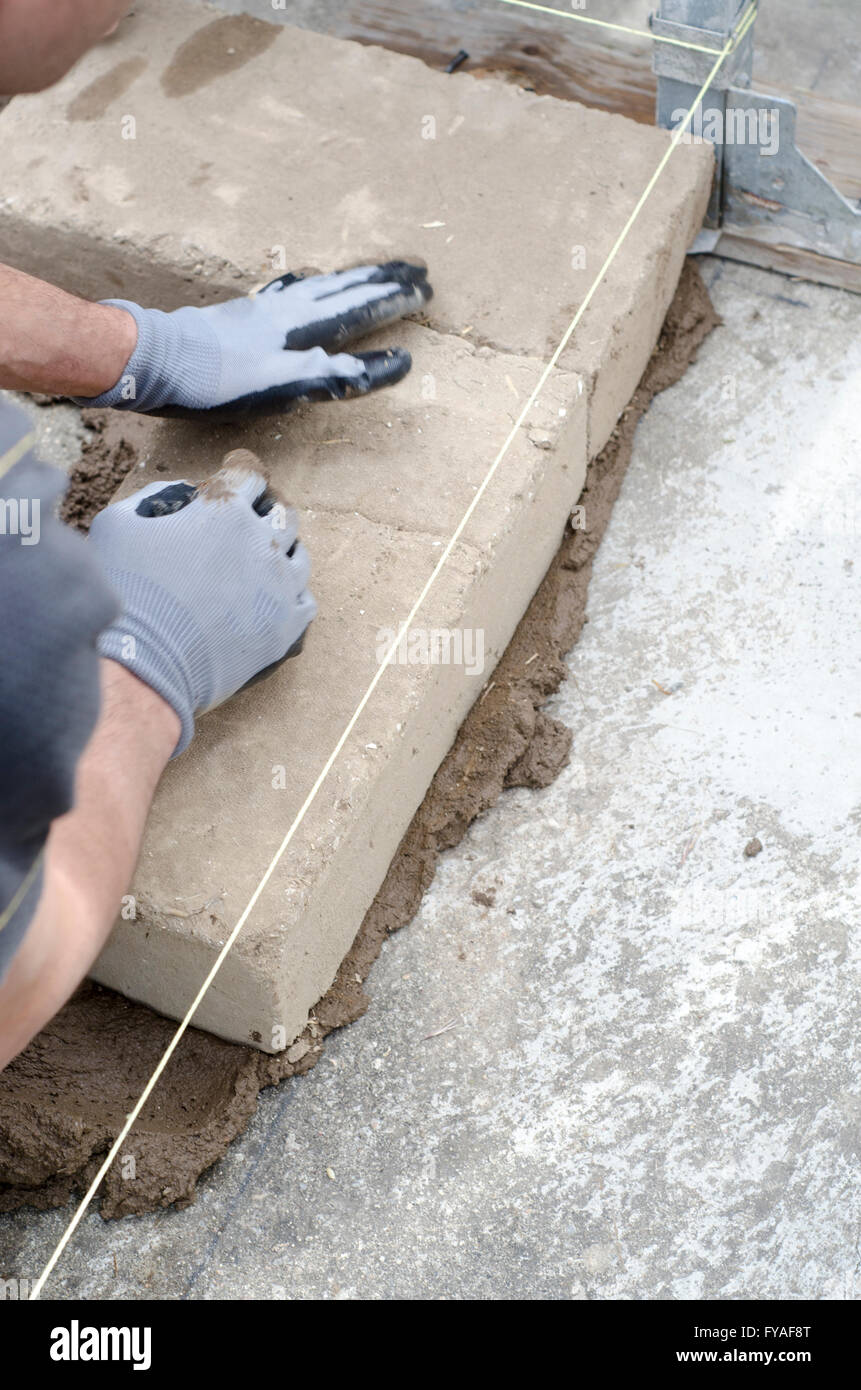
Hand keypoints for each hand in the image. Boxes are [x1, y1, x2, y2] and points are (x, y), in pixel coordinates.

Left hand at [76, 260, 432, 420]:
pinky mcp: (243, 313)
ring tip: (377, 270)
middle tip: (418, 269)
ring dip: (354, 277)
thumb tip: (393, 362)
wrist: (155, 359)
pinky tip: (307, 280)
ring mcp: (265, 307)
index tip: (426, 293)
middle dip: (384, 280)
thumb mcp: (282, 385)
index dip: (394, 304)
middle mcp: (288, 309)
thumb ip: (334, 374)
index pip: (360, 310)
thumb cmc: (216, 382)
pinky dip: (310, 283)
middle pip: (346, 288)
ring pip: (322, 285)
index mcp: (302, 327)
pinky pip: (290, 289)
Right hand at [88, 451, 314, 754]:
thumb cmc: (125, 591)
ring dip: (282, 552)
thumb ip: (151, 497)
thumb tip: (179, 496)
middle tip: (251, 520)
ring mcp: (280, 585)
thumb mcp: (118, 524)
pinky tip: (272, 597)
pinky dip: (291, 594)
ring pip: (299, 556)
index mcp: (224, 509)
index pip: (249, 474)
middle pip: (282, 513)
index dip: (239, 471)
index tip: (235, 474)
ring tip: (263, 561)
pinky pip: (305, 599)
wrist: (143, 662)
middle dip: (265, 511)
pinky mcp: (286, 626)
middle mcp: (261, 541)